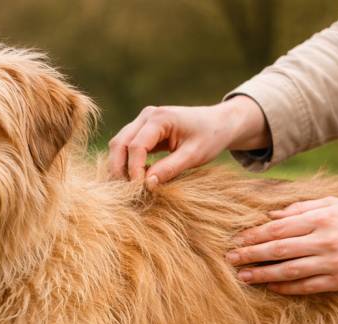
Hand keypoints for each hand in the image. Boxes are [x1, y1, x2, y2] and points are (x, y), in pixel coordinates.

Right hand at [106, 95, 269, 187]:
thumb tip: (147, 184)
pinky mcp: (143, 130)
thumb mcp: (194, 155)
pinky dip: (126, 163)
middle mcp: (146, 116)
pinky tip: (135, 179)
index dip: (134, 170)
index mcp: (160, 118)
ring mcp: (142, 121)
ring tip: (129, 188)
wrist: (219, 123)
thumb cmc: (210, 137)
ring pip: (118, 145)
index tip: (140, 189)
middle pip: (119, 143)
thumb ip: (170, 168)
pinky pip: (126, 147)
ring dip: (119, 166)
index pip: (136, 146)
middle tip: (127, 193)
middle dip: (119, 169)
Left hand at [227, 198, 337, 294]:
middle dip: (252, 255)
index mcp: (322, 218)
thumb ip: (301, 209)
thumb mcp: (334, 204)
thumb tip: (270, 216)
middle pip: (279, 249)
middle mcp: (326, 240)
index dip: (255, 235)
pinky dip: (286, 287)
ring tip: (243, 277)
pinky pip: (307, 286)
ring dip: (263, 274)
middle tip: (230, 259)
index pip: (280, 228)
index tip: (237, 240)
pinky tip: (270, 287)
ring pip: (290, 270)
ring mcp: (333, 262)